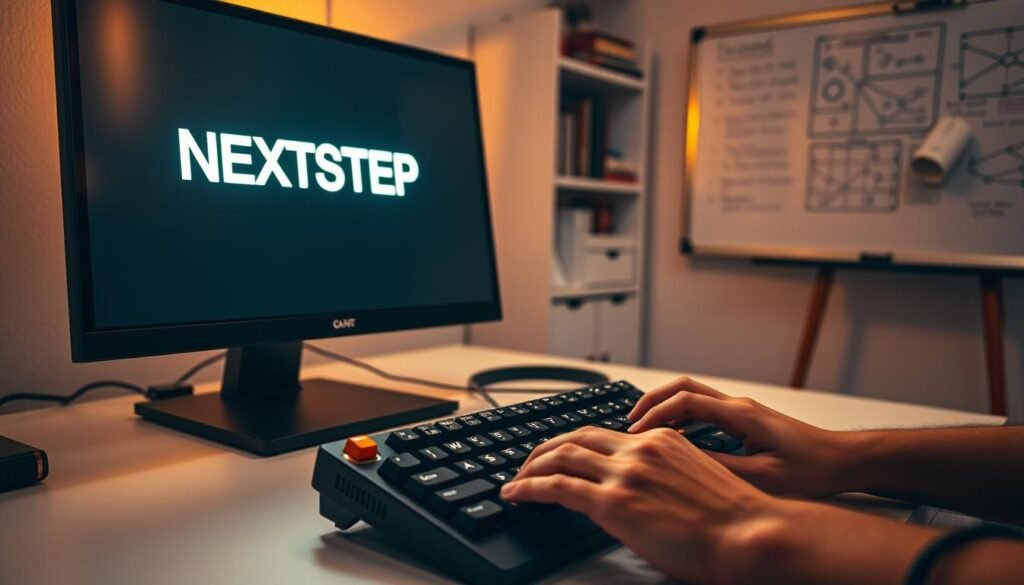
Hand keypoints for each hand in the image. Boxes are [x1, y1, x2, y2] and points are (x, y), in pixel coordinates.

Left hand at [500, 426, 778, 584]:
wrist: (747, 534)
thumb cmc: (732, 520)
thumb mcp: (696, 479)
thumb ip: (664, 475)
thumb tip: (645, 492)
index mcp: (661, 440)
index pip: (603, 434)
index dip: (574, 443)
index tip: (560, 452)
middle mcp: (638, 448)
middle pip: (576, 438)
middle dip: (546, 449)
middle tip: (529, 462)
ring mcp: (624, 473)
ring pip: (561, 457)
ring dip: (531, 467)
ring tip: (517, 479)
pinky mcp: (612, 502)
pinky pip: (556, 487)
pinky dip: (528, 487)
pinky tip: (515, 493)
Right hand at [627, 377, 849, 497]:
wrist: (841, 460)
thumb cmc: (811, 469)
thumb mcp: (762, 476)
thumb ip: (720, 466)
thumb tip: (682, 460)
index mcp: (741, 415)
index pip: (686, 402)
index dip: (656, 415)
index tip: (636, 432)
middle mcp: (738, 405)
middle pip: (683, 387)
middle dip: (651, 401)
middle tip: (629, 422)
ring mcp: (741, 409)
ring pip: (691, 394)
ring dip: (664, 406)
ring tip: (642, 428)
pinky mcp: (744, 418)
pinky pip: (703, 407)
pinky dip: (680, 415)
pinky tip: (671, 435)